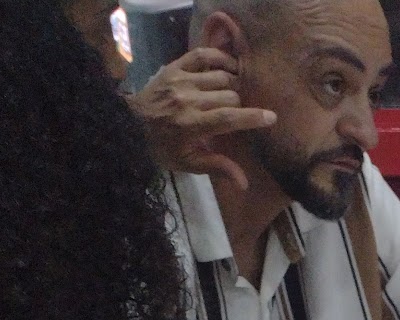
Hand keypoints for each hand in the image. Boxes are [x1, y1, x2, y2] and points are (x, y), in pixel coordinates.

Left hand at [131, 50, 275, 192]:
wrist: (128, 125)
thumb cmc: (162, 149)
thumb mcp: (188, 164)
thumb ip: (217, 167)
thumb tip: (244, 183)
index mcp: (191, 125)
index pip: (228, 118)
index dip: (252, 117)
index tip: (271, 117)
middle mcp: (187, 99)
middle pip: (229, 95)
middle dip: (240, 104)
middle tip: (240, 112)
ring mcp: (180, 80)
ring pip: (220, 75)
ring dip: (232, 84)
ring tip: (235, 92)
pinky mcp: (174, 67)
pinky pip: (201, 55)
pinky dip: (218, 58)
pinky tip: (228, 66)